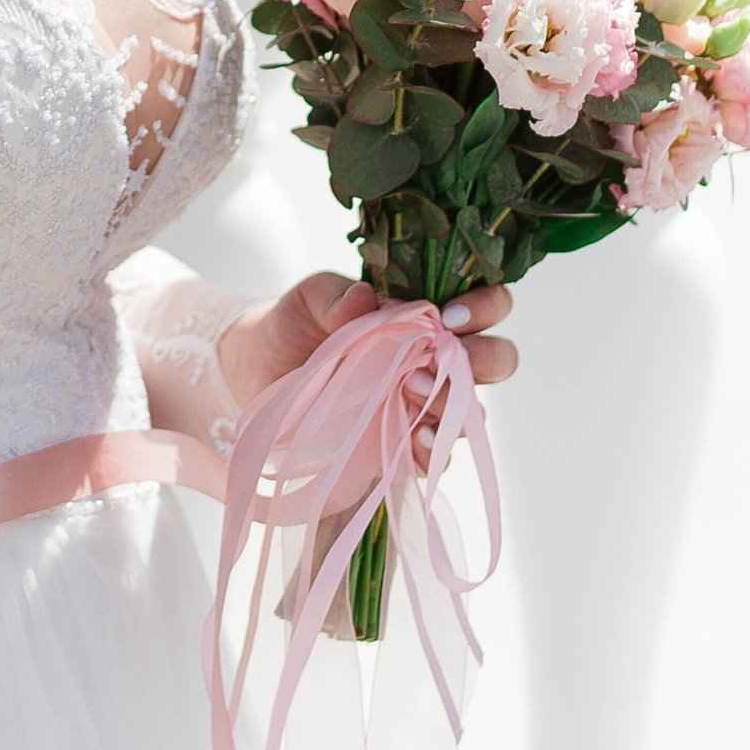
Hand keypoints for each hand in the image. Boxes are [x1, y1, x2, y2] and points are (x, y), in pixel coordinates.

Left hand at [219, 271, 515, 456]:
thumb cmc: (292, 326)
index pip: (486, 306)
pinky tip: (414, 440)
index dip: (485, 307)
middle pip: (496, 359)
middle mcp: (435, 360)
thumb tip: (364, 299)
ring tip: (412, 390)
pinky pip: (435, 455)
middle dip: (484, 358)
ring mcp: (421, 405)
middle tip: (439, 354)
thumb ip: (335, 294)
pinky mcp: (399, 444)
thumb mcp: (308, 299)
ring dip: (453, 403)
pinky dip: (432, 450)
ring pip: (472, 410)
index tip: (448, 315)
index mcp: (426, 315)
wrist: (253, 374)